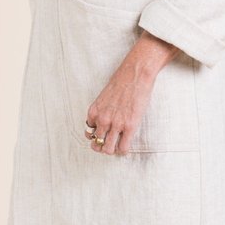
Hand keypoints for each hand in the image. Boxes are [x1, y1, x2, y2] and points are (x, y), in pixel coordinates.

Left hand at [85, 31, 179, 154]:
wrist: (135, 74)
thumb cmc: (121, 82)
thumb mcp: (104, 97)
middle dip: (102, 147)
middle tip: (109, 144)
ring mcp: (116, 124)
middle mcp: (102, 120)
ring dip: (112, 150)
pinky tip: (125, 146)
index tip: (103, 136)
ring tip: (117, 146)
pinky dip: (123, 151)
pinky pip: (123, 147)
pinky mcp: (130, 126)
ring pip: (108, 149)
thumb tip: (104, 123)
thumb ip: (101, 111)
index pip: (89, 133)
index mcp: (94, 112)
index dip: (96, 137)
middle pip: (97, 144)